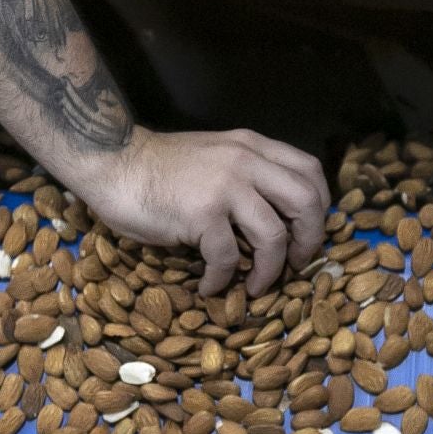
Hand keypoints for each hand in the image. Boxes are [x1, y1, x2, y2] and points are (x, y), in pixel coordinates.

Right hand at [77, 126, 328, 296]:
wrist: (113, 162)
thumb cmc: (158, 168)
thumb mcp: (215, 158)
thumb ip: (246, 175)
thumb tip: (275, 219)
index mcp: (252, 146)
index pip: (309, 172)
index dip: (319, 207)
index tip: (307, 232)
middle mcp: (245, 161)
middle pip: (306, 203)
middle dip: (309, 241)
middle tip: (295, 264)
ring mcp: (224, 186)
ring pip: (274, 236)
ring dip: (270, 270)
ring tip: (255, 286)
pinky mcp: (201, 214)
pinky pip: (227, 258)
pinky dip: (221, 280)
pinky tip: (208, 286)